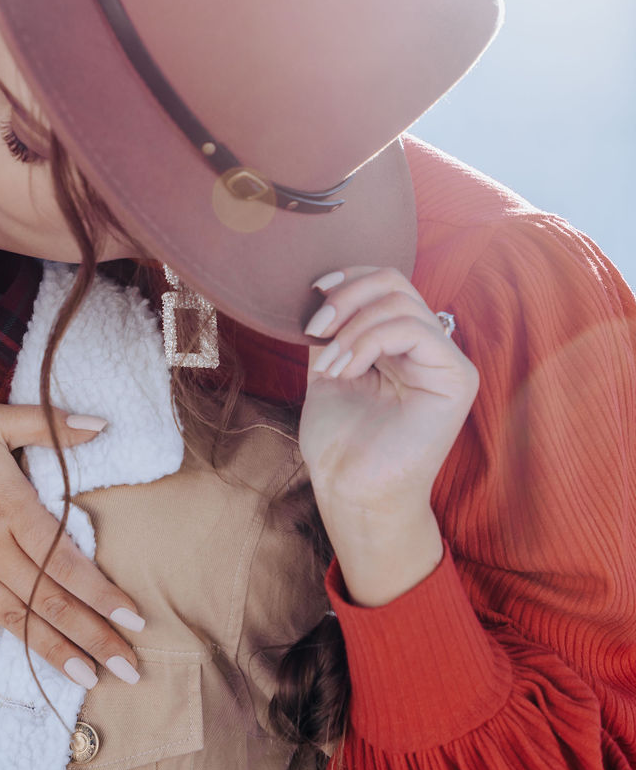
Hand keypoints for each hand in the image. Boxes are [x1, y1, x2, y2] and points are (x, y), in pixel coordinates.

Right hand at [0, 399, 144, 718]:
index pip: (66, 560)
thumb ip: (49, 422)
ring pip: (12, 620)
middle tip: (130, 670)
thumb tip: (105, 423)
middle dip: (93, 636)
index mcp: (10, 507)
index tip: (136, 621)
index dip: (103, 592)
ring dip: (51, 653)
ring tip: (87, 681)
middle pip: (49, 599)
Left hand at [299, 267, 478, 605]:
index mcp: (401, 343)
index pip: (385, 282)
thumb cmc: (341, 442)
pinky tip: (347, 370)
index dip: (348, 278)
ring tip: (331, 365)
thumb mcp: (329, 368)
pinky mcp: (457, 378)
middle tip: (316, 327)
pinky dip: (369, 341)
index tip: (312, 294)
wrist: (352, 492)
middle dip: (346, 297)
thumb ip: (335, 329)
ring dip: (352, 327)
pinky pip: (412, 330)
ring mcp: (446, 361)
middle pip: (394, 281)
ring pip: (401, 302)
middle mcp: (428, 346)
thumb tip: (323, 288)